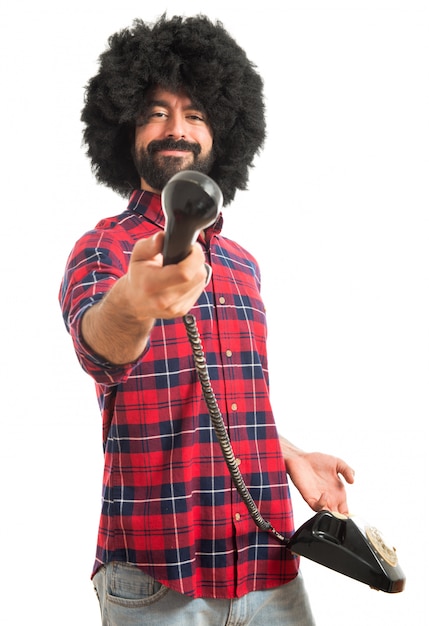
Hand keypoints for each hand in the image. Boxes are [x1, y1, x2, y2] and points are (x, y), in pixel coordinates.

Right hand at [81, 231, 208, 363]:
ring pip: (201, 283)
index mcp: (151, 284)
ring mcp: (174, 308)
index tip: (192, 247)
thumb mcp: (138, 255)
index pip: (184, 273)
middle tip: (188, 254)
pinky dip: (195, 281)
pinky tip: (183, 278)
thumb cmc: (138, 274)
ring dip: (197, 271)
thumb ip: (150, 245)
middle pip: (198, 276)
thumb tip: (163, 237)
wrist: (134, 302)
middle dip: (197, 261)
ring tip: (183, 266)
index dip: (195, 256)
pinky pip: (199, 290)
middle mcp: (163, 300)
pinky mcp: (182, 311)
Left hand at [280, 438, 354, 514]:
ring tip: (334, 508)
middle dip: (340, 518)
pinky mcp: (309, 497)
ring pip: (327, 514)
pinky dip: (321, 505)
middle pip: (337, 515)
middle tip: (342, 516)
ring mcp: (319, 498)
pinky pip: (315, 506)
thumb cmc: (317, 460)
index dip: (348, 516)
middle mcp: (329, 498)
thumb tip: (353, 481)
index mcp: (338, 493)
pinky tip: (325, 495)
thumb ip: (347, 470)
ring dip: (331, 514)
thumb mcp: (337, 463)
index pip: (344, 510)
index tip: (351, 516)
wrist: (300, 458)